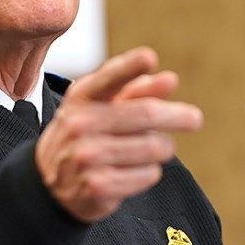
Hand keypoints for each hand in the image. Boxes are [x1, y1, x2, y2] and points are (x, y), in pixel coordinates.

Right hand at [34, 46, 202, 221]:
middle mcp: (80, 124)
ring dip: (162, 148)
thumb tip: (169, 79)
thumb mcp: (100, 107)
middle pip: (145, 114)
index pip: (108, 79)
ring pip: (153, 147)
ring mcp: (87, 156)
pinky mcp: (98, 186)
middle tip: (194, 119)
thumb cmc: (84, 136)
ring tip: (152, 149)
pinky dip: (150, 172)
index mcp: (81, 98)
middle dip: (178, 116)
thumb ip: (134, 91)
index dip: (129, 67)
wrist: (49, 182)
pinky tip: (133, 170)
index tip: (149, 57)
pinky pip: (148, 175)